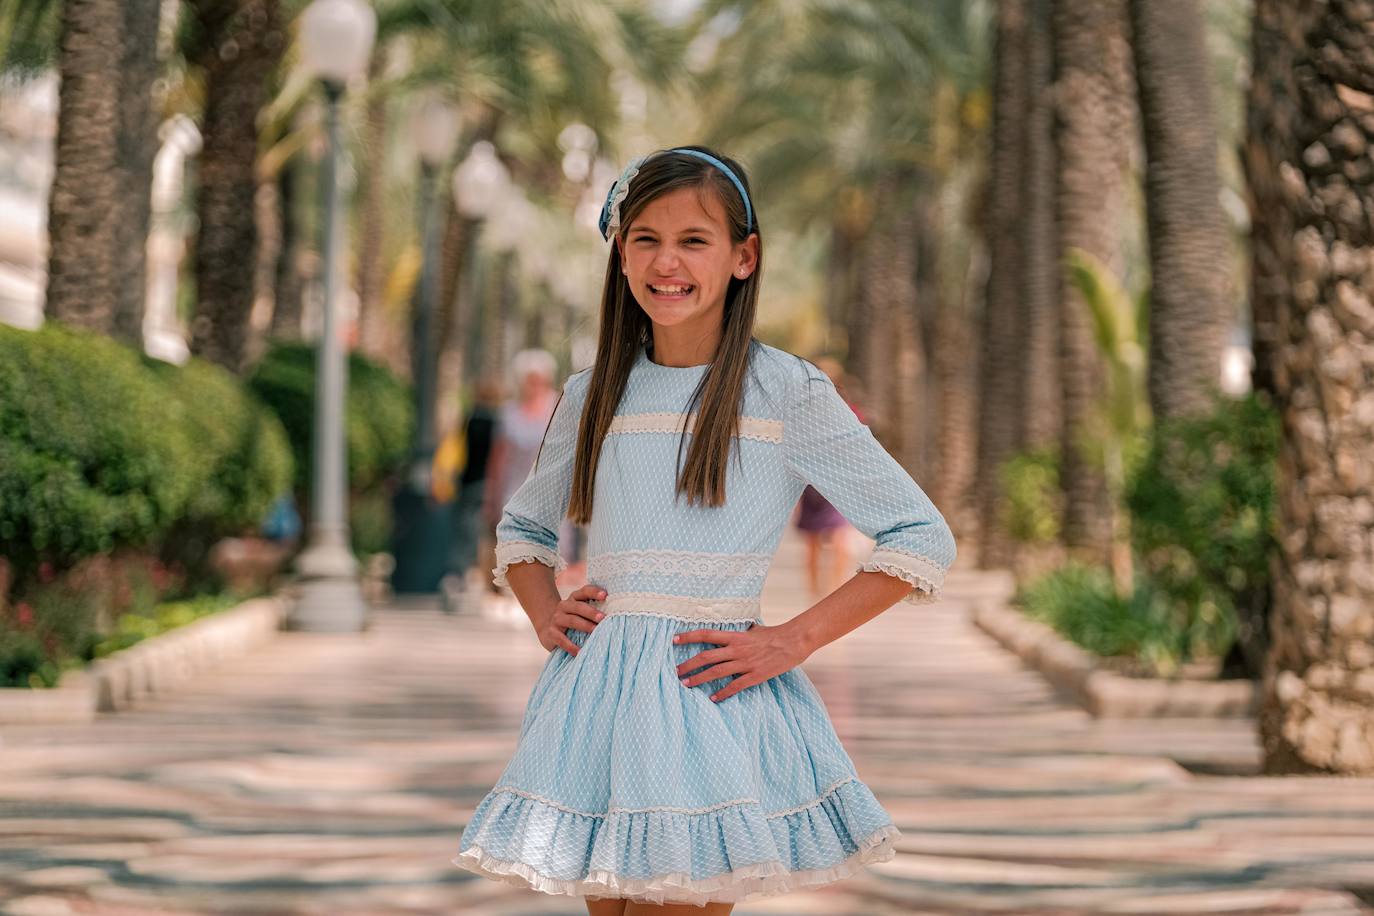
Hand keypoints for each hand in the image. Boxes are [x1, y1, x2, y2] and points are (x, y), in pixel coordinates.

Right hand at [534, 583, 606, 655]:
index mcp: (574, 598)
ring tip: (595, 631)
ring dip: (585, 626)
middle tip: (603, 617)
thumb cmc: (574, 619)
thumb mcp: (581, 612)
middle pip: (578, 606)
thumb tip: (617, 615)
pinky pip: (561, 639)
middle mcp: (564, 605)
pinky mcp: (551, 632)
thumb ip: (594, 610)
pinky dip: (571, 646)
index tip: (605, 595)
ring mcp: (557, 618)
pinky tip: (580, 651)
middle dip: (591, 612)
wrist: (548, 629)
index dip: (594, 592)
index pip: (585, 591)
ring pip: (572, 620)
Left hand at [673, 623, 809, 701]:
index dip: (689, 636)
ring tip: (686, 684)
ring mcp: (745, 663)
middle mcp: (737, 649)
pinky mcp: (755, 675)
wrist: (794, 641)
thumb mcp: (754, 629)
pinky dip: (723, 693)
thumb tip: (735, 629)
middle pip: (706, 657)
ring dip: (699, 679)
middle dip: (688, 664)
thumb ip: (741, 632)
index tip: (674, 639)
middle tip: (675, 671)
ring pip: (716, 672)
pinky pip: (735, 686)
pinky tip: (713, 699)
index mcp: (735, 636)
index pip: (706, 634)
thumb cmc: (775, 634)